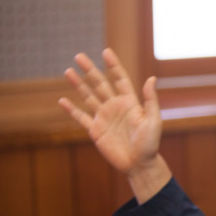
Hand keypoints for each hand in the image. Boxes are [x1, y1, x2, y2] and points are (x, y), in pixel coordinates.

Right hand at [59, 48, 170, 202]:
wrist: (140, 164)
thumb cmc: (150, 143)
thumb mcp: (153, 120)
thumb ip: (150, 100)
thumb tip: (152, 78)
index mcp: (130, 103)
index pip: (120, 79)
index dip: (113, 66)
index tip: (106, 51)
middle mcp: (115, 107)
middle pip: (100, 84)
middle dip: (89, 70)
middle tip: (79, 56)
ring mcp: (104, 118)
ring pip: (88, 97)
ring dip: (78, 85)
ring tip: (68, 71)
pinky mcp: (95, 130)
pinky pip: (81, 118)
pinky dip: (71, 110)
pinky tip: (62, 100)